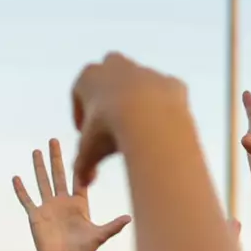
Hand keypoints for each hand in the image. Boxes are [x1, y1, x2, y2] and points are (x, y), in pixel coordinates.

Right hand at [14, 138, 130, 250]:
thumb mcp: (99, 236)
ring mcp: (48, 208)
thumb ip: (113, 226)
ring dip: (39, 167)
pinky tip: (16, 177)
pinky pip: (27, 200)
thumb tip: (129, 218)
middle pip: (58, 175)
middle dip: (55, 157)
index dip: (79, 165)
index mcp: (78, 204)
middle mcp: (62, 202)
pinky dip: (21, 190)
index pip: (78, 180)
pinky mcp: (36, 216)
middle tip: (53, 140)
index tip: (79, 147)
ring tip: (36, 151)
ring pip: (42, 182)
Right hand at [71, 53, 190, 188]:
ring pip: (140, 84)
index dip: (82, 113)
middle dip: (109, 95)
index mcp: (88, 76)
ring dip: (139, 101)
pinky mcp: (170, 82)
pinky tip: (163, 128)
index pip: (79, 92)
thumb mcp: (90, 150)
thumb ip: (83, 165)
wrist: (150, 117)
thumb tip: (82, 184)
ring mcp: (145, 71)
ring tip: (139, 129)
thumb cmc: (109, 129)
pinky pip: (166, 94)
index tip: (86, 132)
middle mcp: (116, 66)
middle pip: (109, 76)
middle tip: (111, 122)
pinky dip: (165, 107)